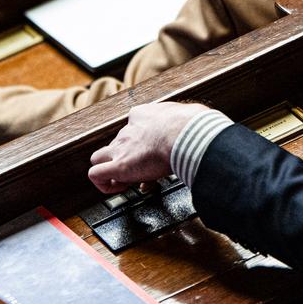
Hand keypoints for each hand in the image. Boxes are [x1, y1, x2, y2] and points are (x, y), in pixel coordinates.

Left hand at [88, 102, 215, 193]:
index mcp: (143, 115)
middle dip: (124, 159)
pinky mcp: (119, 166)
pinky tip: (119, 188)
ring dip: (109, 170)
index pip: (133, 130)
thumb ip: (190, 122)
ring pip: (99, 157)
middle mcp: (129, 131)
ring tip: (125, 181)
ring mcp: (121, 148)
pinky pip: (96, 175)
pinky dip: (103, 184)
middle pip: (116, 146)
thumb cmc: (193, 125)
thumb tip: (206, 126)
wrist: (187, 133)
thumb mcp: (190, 117)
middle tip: (139, 171)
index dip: (140, 147)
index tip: (151, 158)